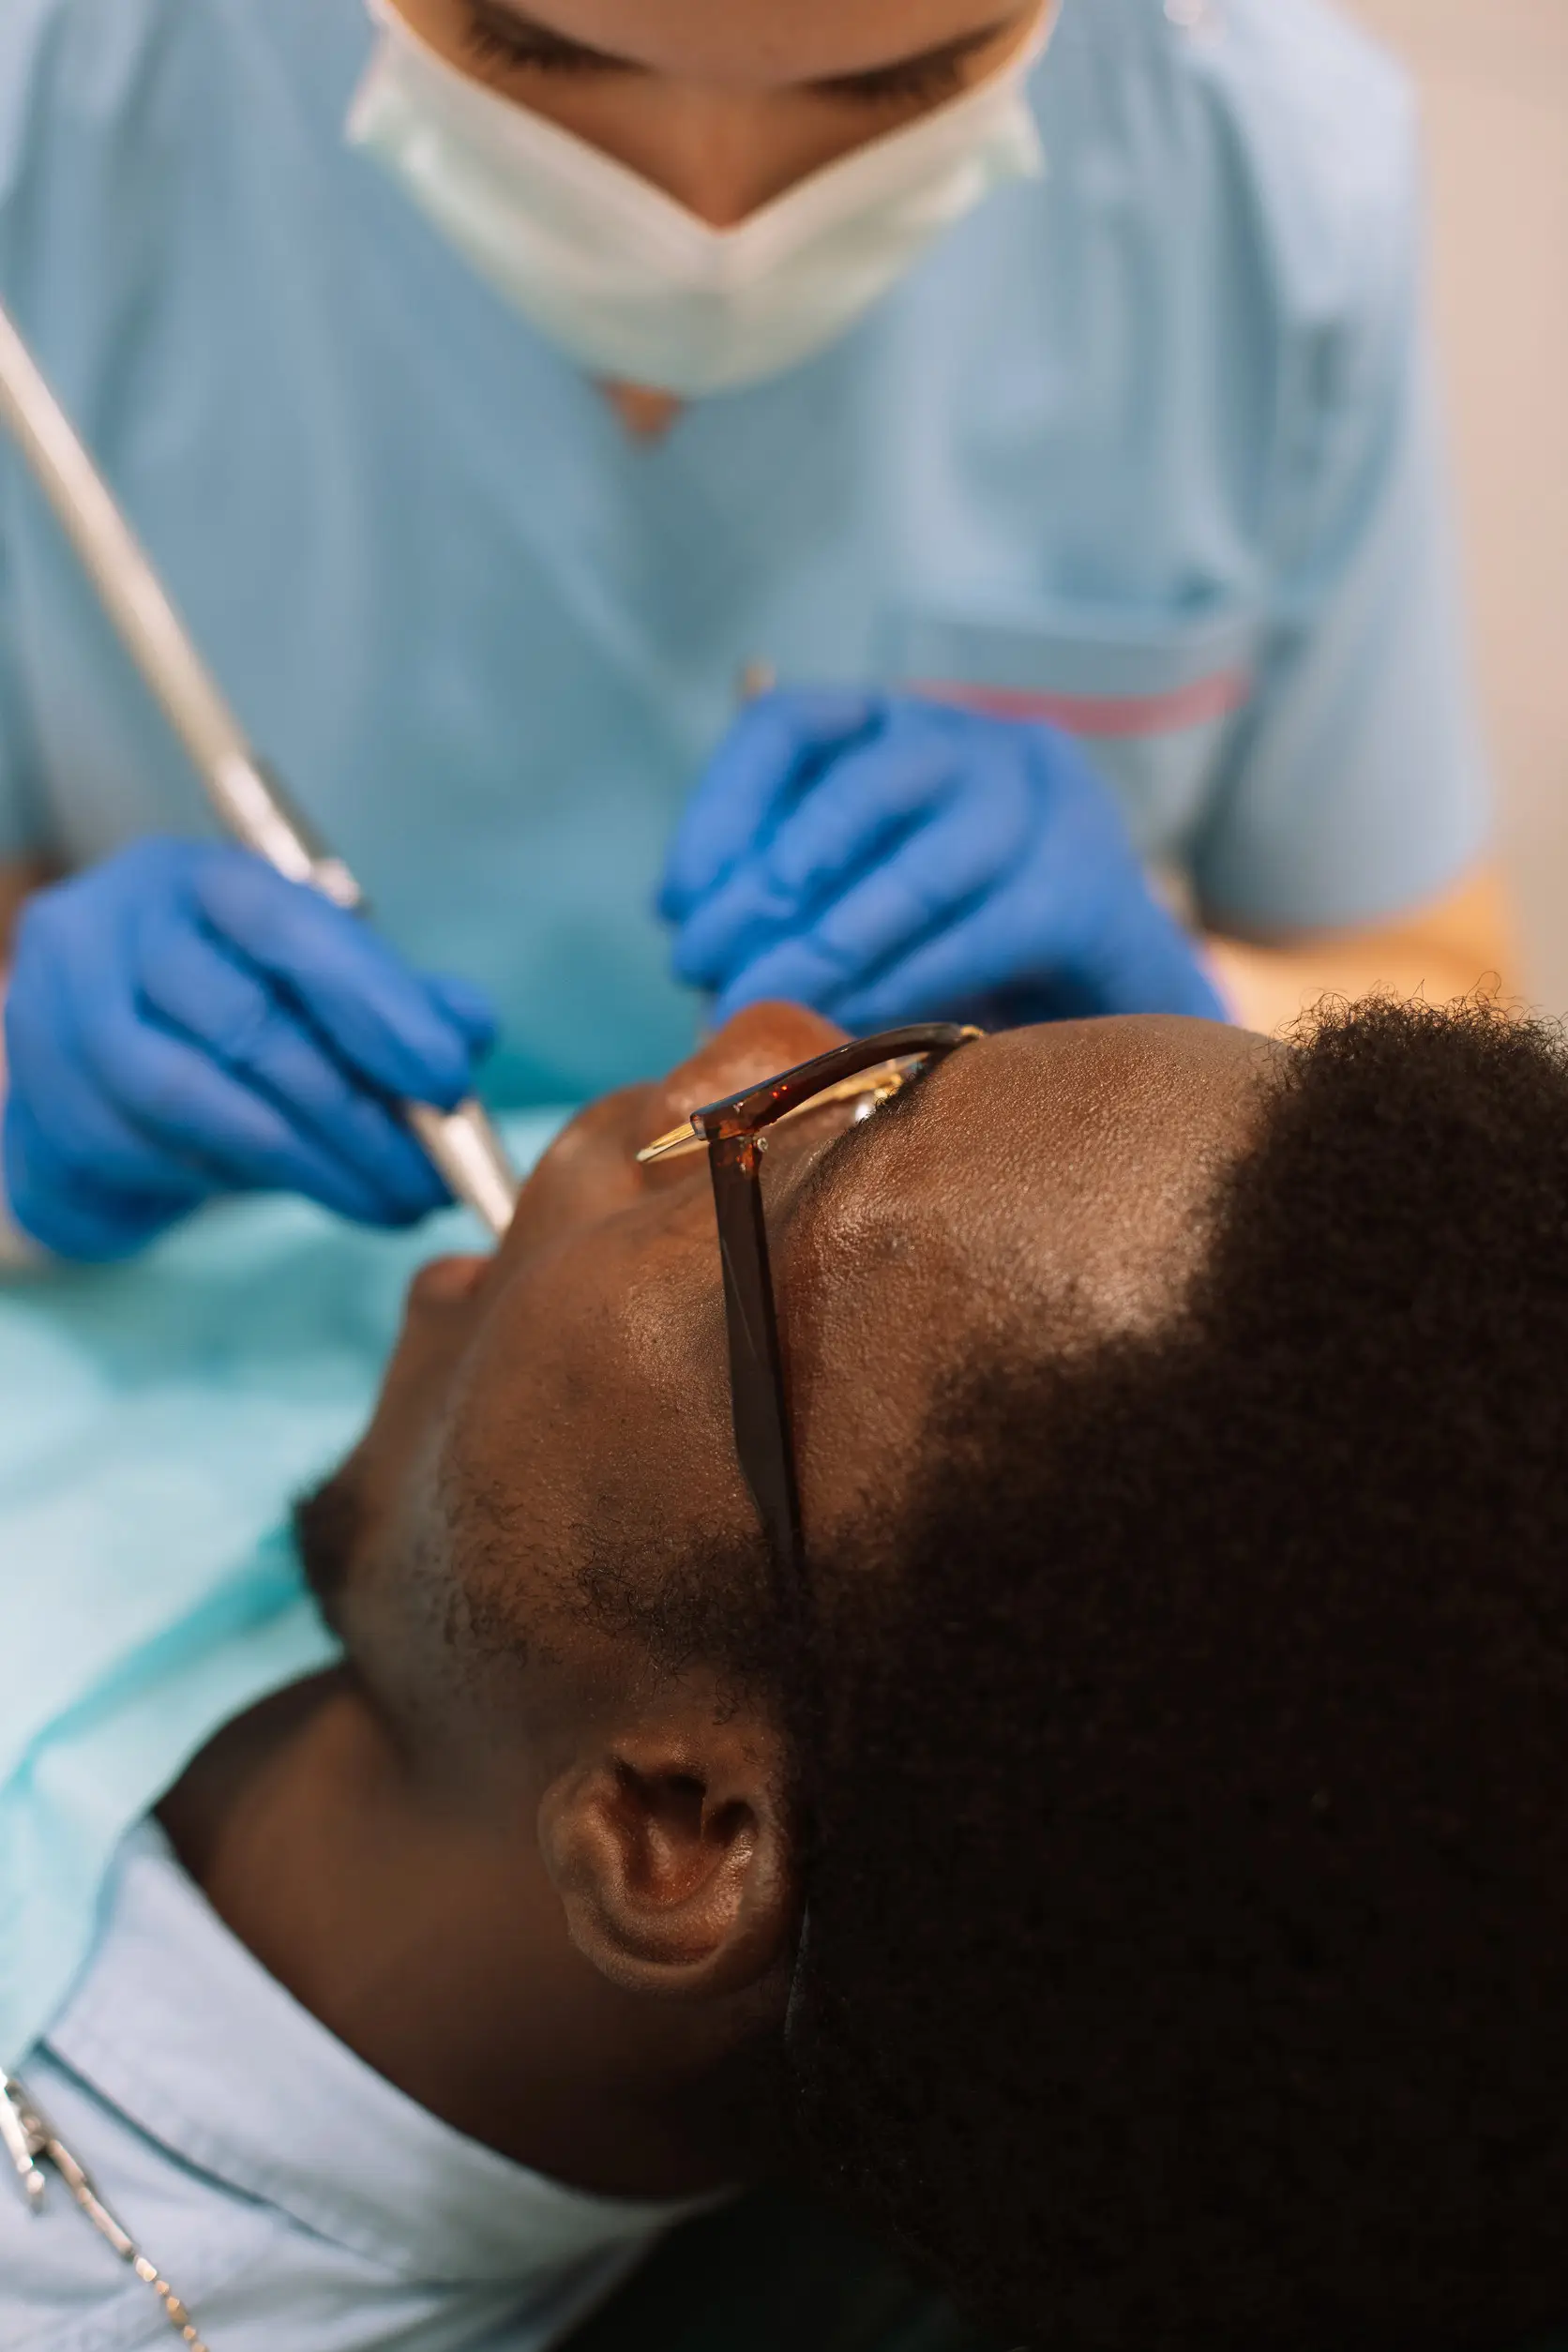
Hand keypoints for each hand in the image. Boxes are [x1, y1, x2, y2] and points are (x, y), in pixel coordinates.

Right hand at [2, 839, 497, 1260]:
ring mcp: (57, 1013)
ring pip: (194, 1102)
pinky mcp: (38, 1101)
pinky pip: (150, 1157)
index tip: (447, 1081)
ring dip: (308, 1167)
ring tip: (385, 1201)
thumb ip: (396, 995)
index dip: (373, 1004)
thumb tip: (471, 1028)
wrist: (96, 1048)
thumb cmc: (230, 996)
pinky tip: (299, 1190)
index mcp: (193, 876)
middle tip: (431, 1181)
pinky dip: (236, 1183)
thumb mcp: (314, 973)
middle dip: (356, 1118)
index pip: (285, 924)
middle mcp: (110, 928)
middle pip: (243, 1025)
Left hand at [661, 690, 1224, 1031]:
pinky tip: (843, 1025)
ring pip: (920, 869)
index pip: (792, 727)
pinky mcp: (1087, 892)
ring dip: (825, 947)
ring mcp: (1049, 811)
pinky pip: (976, 935)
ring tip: (753, 1008)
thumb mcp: (871, 902)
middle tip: (701, 968)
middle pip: (860, 792)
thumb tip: (698, 954)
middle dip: (766, 887)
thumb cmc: (970, 950)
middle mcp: (983, 746)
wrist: (1125, 1000)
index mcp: (910, 730)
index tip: (675, 902)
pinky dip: (899, 984)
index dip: (720, 809)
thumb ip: (797, 903)